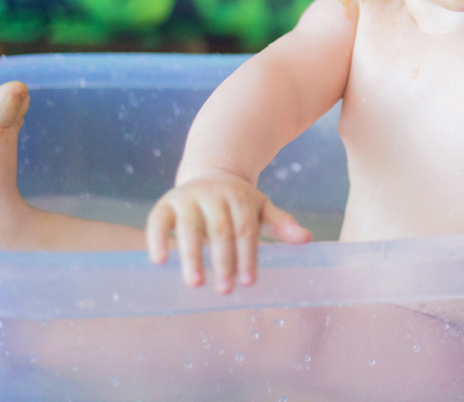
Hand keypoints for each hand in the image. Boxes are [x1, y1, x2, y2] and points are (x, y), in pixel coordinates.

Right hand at [146, 172, 311, 291]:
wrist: (211, 173)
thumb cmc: (239, 201)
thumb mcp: (261, 207)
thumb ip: (281, 223)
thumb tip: (307, 238)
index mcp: (239, 197)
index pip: (246, 230)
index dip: (247, 256)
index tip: (248, 282)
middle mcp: (213, 194)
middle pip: (220, 230)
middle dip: (223, 262)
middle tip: (225, 290)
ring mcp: (188, 197)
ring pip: (189, 227)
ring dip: (192, 256)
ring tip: (195, 283)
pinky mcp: (167, 202)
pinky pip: (158, 220)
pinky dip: (156, 239)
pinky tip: (159, 261)